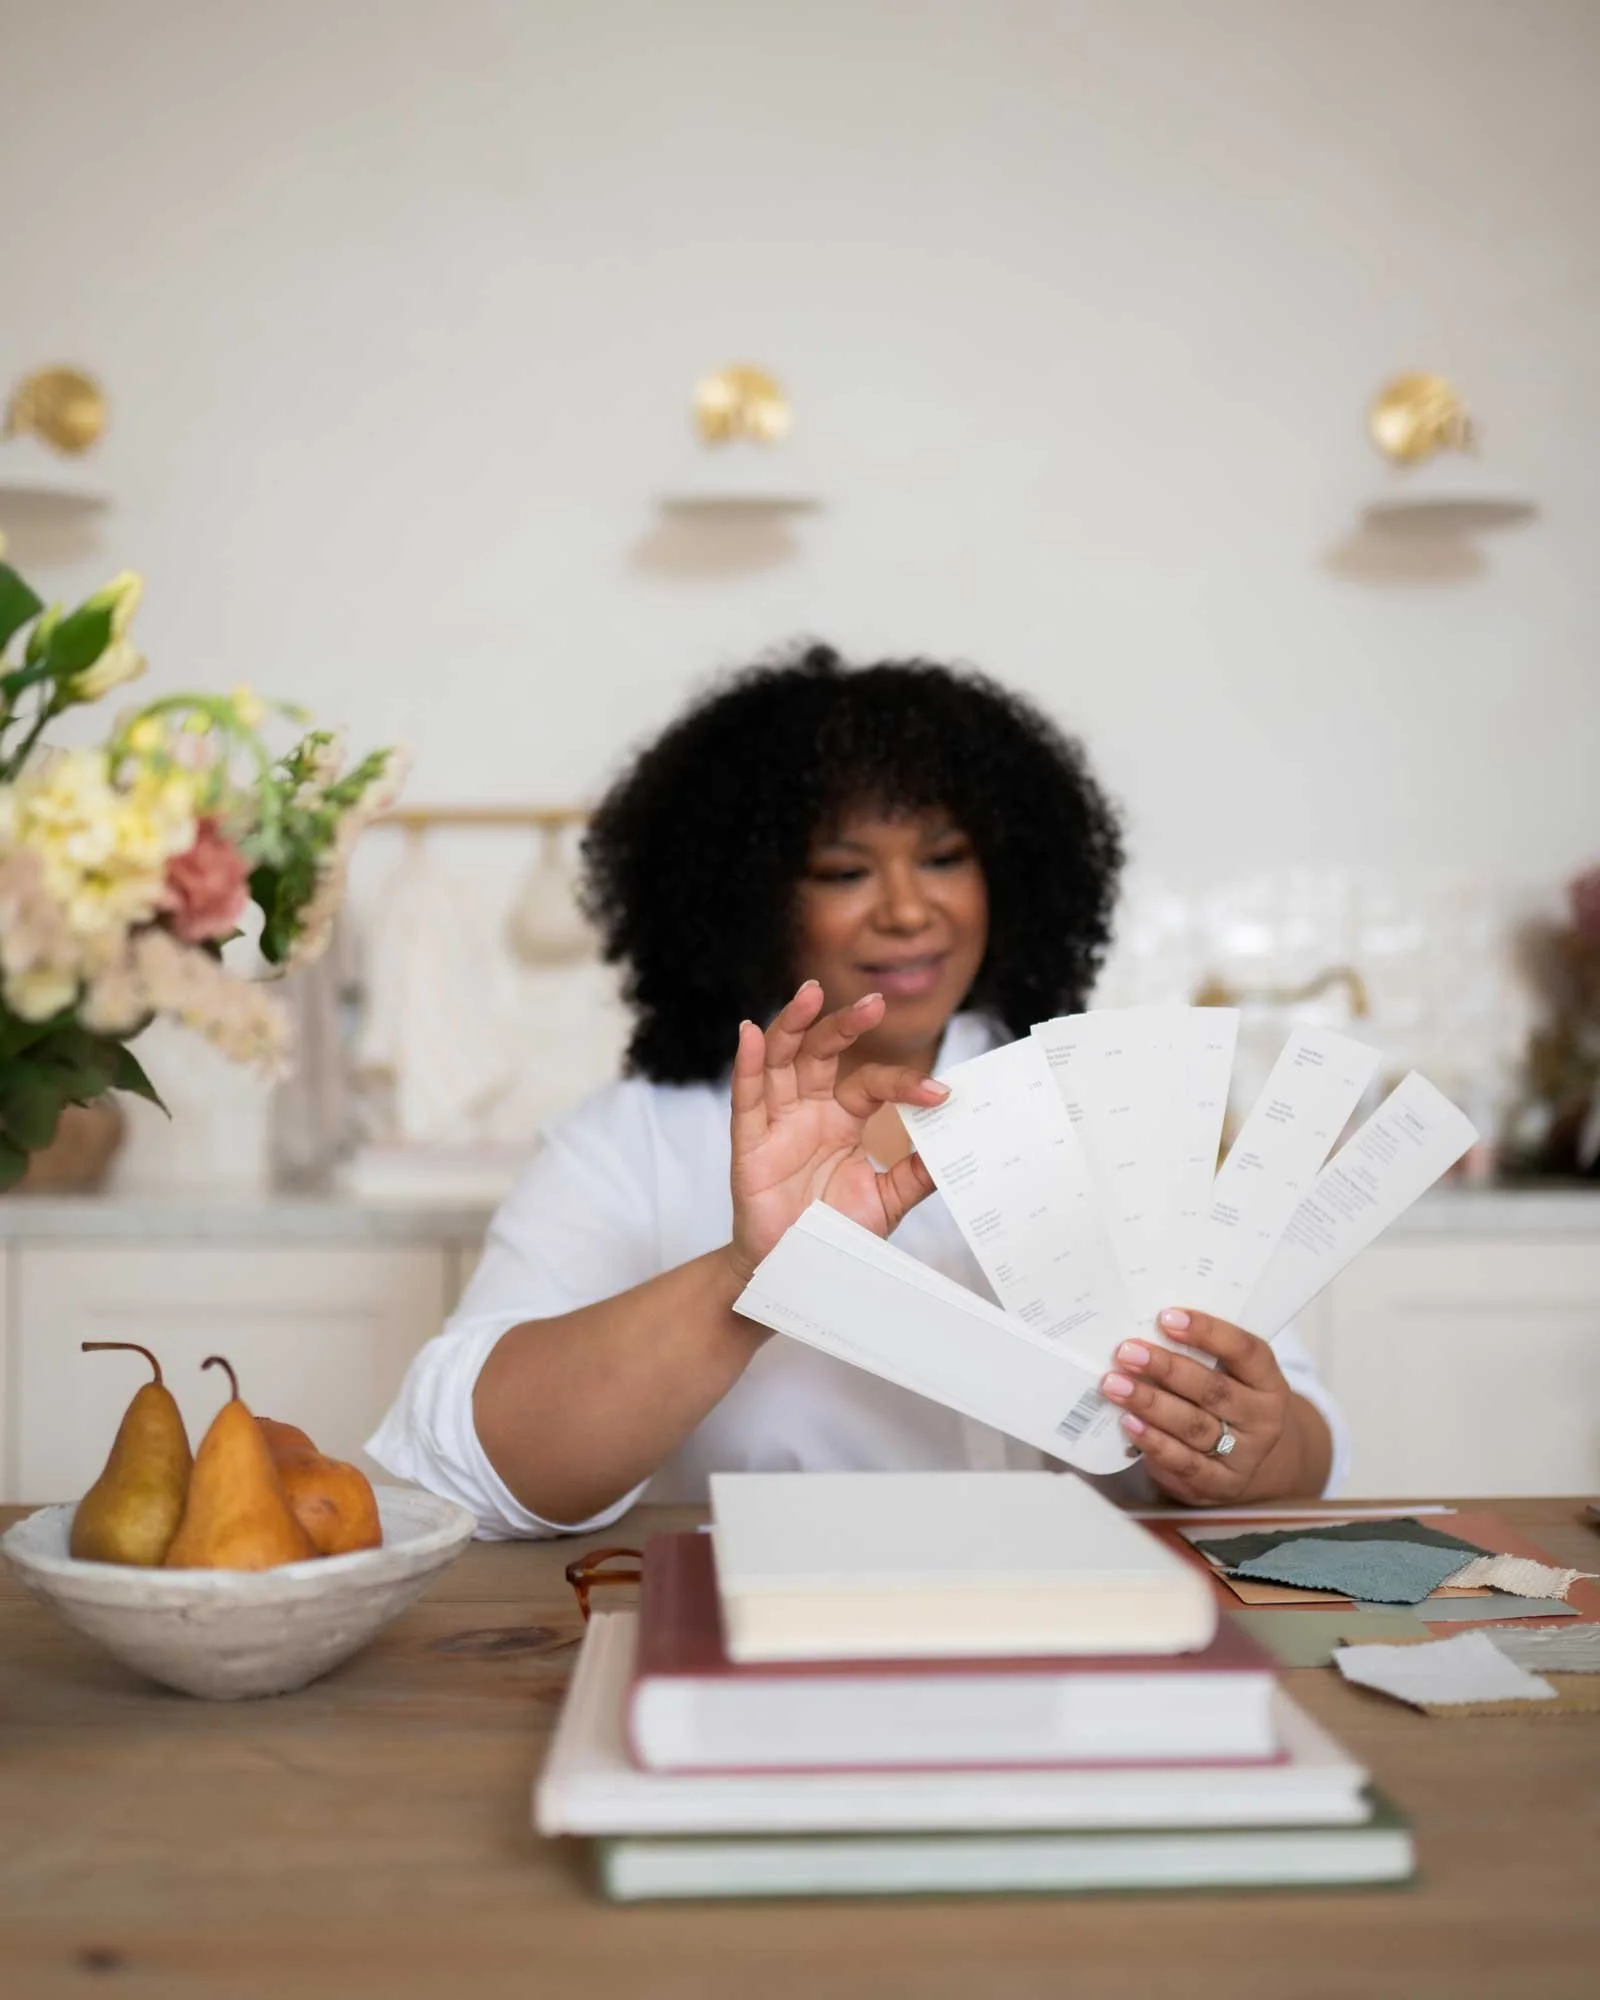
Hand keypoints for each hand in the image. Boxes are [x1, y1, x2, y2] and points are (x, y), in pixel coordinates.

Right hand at [727, 981, 947, 1283]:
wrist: (799, 1273)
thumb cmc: (835, 1233)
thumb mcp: (887, 1199)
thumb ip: (916, 1172)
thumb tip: (956, 1143)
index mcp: (842, 1120)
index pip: (871, 1084)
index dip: (903, 1084)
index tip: (940, 1094)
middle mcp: (809, 1112)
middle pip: (821, 1052)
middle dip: (845, 1024)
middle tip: (875, 1002)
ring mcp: (778, 1124)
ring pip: (782, 1061)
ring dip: (794, 1024)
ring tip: (812, 993)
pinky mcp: (750, 1145)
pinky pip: (746, 1098)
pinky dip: (748, 1065)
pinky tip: (753, 1034)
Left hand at [1098, 1309, 1308, 1503]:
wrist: (1248, 1459)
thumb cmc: (1227, 1401)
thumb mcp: (1230, 1376)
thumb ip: (1200, 1354)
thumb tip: (1143, 1329)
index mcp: (1268, 1383)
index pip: (1244, 1351)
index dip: (1207, 1332)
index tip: (1166, 1317)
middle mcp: (1262, 1420)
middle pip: (1213, 1390)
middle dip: (1166, 1368)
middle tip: (1127, 1351)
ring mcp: (1243, 1456)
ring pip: (1193, 1426)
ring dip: (1150, 1403)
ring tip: (1115, 1384)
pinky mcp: (1218, 1484)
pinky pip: (1183, 1462)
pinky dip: (1153, 1441)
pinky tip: (1128, 1422)